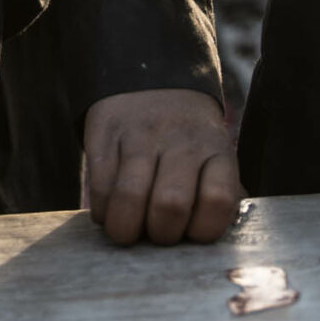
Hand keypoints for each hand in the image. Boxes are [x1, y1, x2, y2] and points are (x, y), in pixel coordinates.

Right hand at [83, 88, 243, 245]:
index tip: (192, 234)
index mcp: (216, 150)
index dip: (203, 230)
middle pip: (170, 205)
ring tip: (127, 230)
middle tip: (156, 233)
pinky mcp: (105, 132)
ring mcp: (140, 135)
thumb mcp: (215, 156)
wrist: (152, 80)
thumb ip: (219, 196)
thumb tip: (210, 240)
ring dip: (125, 229)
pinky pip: (99, 186)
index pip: (218, 200)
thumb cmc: (188, 138)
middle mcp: (180, 140)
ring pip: (129, 197)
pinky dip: (102, 210)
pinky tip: (109, 210)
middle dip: (160, 235)